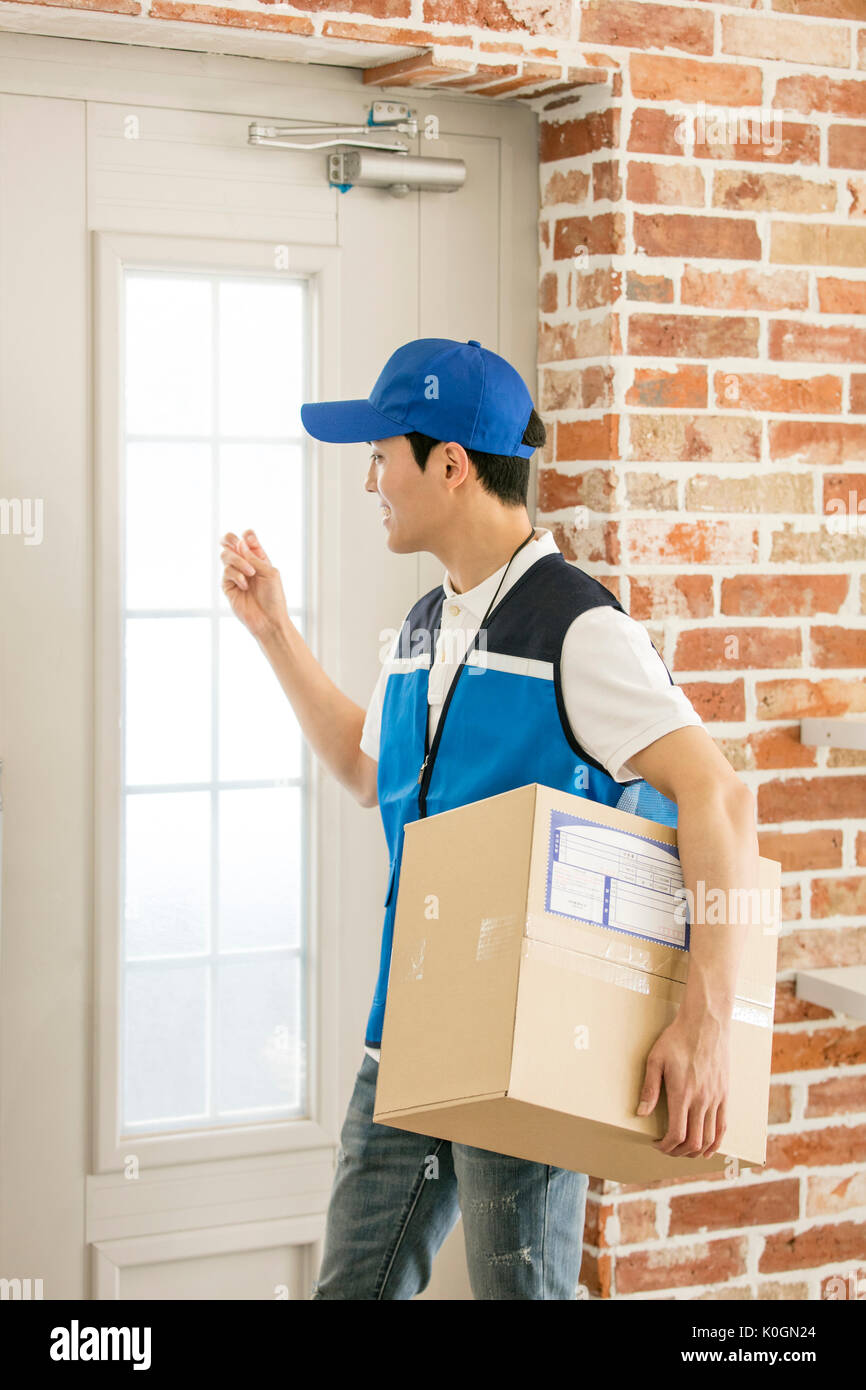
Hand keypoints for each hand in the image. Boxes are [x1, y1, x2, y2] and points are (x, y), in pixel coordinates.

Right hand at [219, 529, 288, 641]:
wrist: (268, 620)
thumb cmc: (274, 597)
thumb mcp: (269, 572)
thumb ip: (254, 557)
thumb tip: (240, 543)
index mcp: (258, 559)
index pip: (247, 540)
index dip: (247, 536)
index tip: (252, 541)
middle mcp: (245, 564)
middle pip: (229, 542)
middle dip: (230, 539)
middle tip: (238, 544)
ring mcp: (235, 574)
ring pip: (226, 555)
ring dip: (239, 561)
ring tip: (251, 573)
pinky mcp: (227, 586)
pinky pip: (226, 572)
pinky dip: (237, 576)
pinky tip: (245, 586)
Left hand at [635, 1011, 729, 1157]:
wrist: (705, 1023)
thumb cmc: (677, 1039)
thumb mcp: (655, 1059)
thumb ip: (649, 1089)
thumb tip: (641, 1113)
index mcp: (682, 1094)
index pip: (677, 1134)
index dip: (666, 1146)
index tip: (656, 1144)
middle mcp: (701, 1100)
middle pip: (694, 1142)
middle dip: (678, 1152)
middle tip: (666, 1149)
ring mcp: (716, 1099)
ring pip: (710, 1139)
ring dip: (696, 1151)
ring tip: (683, 1150)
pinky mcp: (725, 1095)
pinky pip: (723, 1127)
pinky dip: (716, 1143)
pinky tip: (708, 1148)